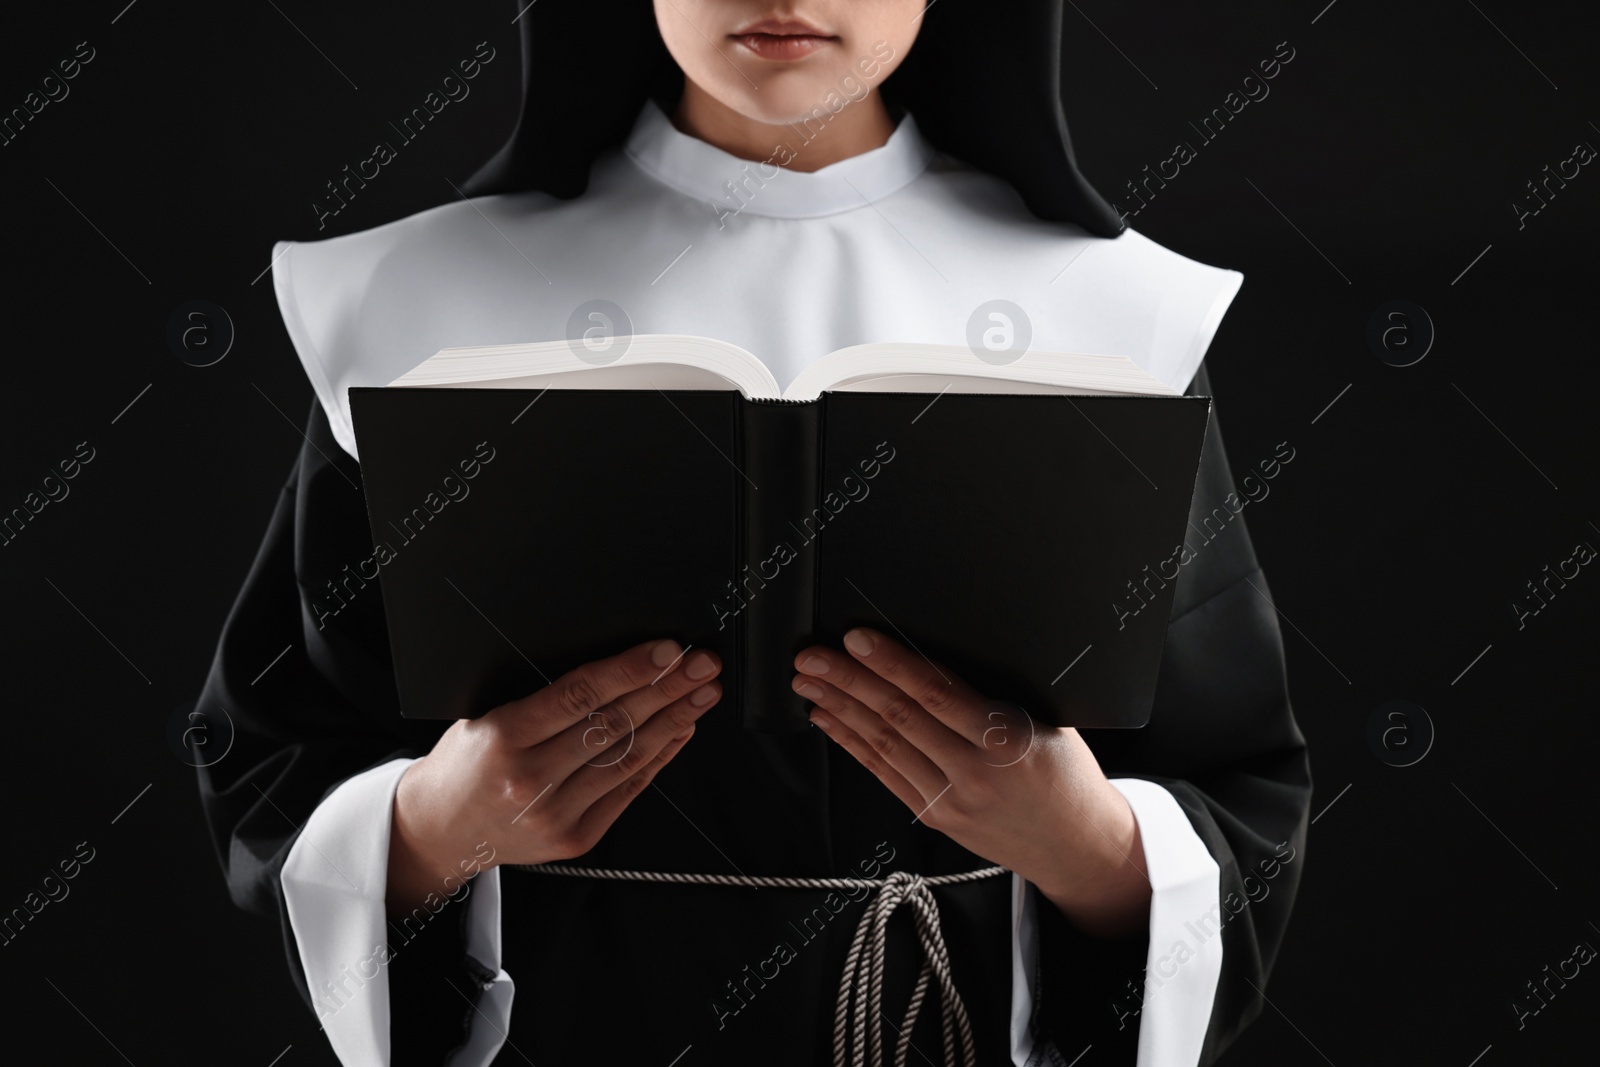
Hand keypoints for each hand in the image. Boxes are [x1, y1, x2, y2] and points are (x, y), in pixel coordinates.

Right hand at [387, 638, 721, 914]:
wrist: (437, 831)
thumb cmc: (463, 765)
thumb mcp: (485, 715)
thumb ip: (541, 697)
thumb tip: (613, 666)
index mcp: (504, 737)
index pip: (580, 695)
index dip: (630, 670)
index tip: (667, 651)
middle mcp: (530, 779)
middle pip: (614, 724)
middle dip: (667, 689)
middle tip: (702, 664)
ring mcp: (555, 814)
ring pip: (628, 758)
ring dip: (674, 721)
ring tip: (703, 693)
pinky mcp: (574, 838)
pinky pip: (627, 790)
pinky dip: (659, 757)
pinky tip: (680, 730)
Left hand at [793, 628, 1150, 936]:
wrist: (1077, 845)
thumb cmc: (1067, 774)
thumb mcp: (1049, 721)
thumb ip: (997, 693)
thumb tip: (938, 649)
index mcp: (1008, 738)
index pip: (936, 692)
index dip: (891, 663)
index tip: (856, 639)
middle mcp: (975, 771)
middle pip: (898, 717)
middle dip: (848, 681)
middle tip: (811, 656)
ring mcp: (951, 799)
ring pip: (884, 744)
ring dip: (840, 709)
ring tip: (808, 682)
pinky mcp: (936, 817)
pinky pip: (885, 774)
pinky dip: (852, 744)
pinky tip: (828, 720)